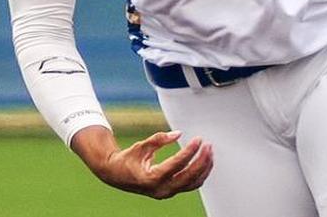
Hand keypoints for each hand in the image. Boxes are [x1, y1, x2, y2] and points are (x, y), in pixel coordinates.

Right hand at [73, 128, 213, 199]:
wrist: (117, 175)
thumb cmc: (127, 160)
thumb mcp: (141, 146)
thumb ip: (159, 139)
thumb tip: (178, 134)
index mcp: (151, 179)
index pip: (176, 165)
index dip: (189, 152)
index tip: (198, 140)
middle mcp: (161, 189)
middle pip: (188, 177)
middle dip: (201, 161)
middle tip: (208, 146)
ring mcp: (167, 193)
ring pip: (192, 183)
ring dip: (203, 168)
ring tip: (209, 152)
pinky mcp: (171, 191)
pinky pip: (190, 185)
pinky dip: (199, 173)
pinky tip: (204, 161)